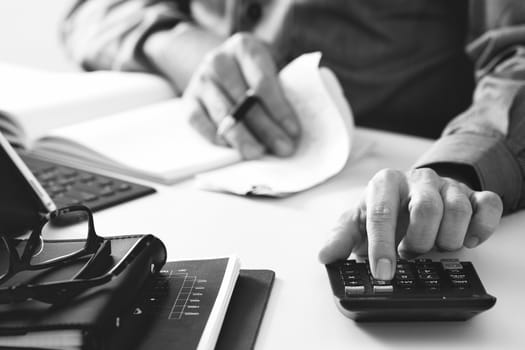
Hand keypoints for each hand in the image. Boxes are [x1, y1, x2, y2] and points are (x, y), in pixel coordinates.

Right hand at [183, 33, 300, 158]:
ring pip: (224, 114)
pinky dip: (215, 136)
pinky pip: (199, 121)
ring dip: (243, 138)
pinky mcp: (188, 100)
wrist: (220, 67)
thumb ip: (279, 93)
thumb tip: (290, 132)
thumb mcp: (268, 70)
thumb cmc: (252, 73)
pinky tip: (230, 148)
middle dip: (267, 129)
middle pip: (245, 101)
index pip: (262, 83)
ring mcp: (201, 80)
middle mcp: (219, 60)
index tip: (293, 131)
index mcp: (244, 47)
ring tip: (258, 153)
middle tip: (283, 149)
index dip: (279, 109)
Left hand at [318, 168, 502, 279]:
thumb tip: (324, 256)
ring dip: (447, 239)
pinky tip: (468, 241)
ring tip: (435, 247)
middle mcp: (417, 180)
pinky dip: (481, 228)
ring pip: (457, 210)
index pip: (382, 212)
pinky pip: (488, 206)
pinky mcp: (473, 195)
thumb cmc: (384, 210)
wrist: (411, 194)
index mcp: (385, 183)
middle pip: (425, 209)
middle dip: (418, 242)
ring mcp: (447, 185)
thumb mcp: (357, 222)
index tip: (382, 272)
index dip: (382, 245)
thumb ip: (341, 238)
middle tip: (411, 253)